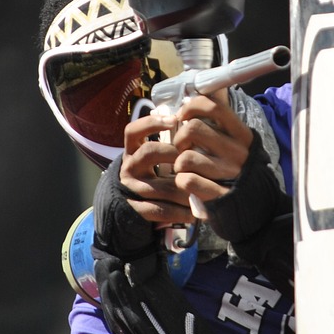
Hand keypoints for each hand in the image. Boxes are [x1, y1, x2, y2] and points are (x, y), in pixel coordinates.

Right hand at [115, 110, 193, 225]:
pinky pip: (160, 210)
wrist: (130, 204)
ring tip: (204, 189)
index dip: (151, 123)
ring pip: (161, 186)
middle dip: (174, 153)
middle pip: (149, 152)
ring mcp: (131, 188)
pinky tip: (193, 213)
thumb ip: (169, 141)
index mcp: (133, 150)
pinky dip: (179, 212)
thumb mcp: (154, 156)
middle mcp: (129, 166)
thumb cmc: (153, 173)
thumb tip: (194, 121)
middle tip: (193, 157)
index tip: (174, 120)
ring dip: (186, 188)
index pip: (133, 130)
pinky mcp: (135, 208)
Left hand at [169, 90, 253, 215]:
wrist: (259, 207)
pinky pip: (186, 180)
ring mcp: (229, 173)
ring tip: (186, 170)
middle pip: (192, 128)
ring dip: (179, 164)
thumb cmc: (240, 172)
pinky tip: (188, 183)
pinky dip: (181, 181)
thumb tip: (186, 113)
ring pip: (185, 158)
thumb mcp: (239, 146)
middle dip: (179, 139)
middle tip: (182, 148)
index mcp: (242, 136)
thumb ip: (220, 129)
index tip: (183, 117)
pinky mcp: (219, 194)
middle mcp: (238, 152)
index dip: (191, 107)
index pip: (214, 107)